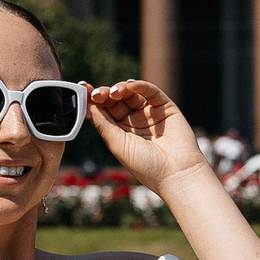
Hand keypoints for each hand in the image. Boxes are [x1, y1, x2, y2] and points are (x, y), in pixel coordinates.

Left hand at [89, 81, 210, 196]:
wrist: (176, 173)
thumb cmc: (146, 165)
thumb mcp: (117, 144)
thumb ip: (103, 123)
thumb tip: (87, 104)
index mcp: (120, 132)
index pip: (104, 111)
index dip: (93, 100)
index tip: (83, 89)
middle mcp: (134, 121)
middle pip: (115, 100)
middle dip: (105, 94)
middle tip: (97, 93)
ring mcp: (149, 113)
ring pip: (131, 93)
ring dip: (120, 88)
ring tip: (114, 92)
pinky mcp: (165, 107)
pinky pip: (150, 91)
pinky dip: (139, 85)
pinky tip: (130, 86)